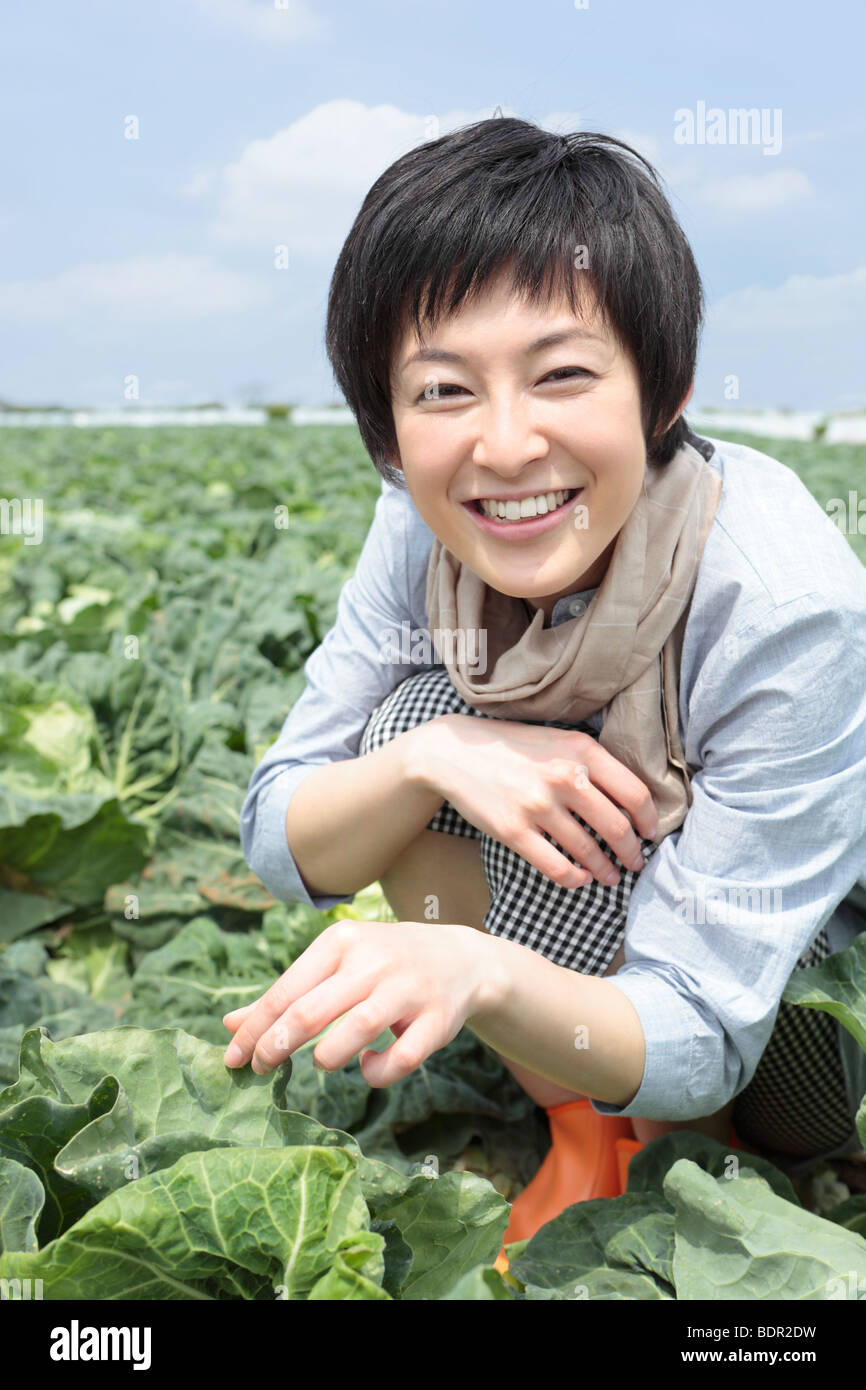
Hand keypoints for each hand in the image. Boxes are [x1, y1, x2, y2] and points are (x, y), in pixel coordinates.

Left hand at [222, 918, 490, 1086]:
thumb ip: (286, 994)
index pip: (285, 991)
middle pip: (311, 1010)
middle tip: (261, 1069)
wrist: (460, 959)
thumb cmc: (382, 964)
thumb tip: (230, 1025)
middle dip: (277, 1046)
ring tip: (322, 1062)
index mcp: (342, 942)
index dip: (253, 1030)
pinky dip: (378, 1072)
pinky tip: (368, 1066)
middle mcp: (374, 961)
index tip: (233, 1059)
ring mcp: (409, 988)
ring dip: (328, 1057)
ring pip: (357, 1029)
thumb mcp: (334, 965)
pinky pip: (402, 1058)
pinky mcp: (438, 1019)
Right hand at [417, 713, 657, 889]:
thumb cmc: (513, 747)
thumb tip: (629, 801)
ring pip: (588, 851)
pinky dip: (575, 879)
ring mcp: (537, 805)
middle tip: (635, 862)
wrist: (454, 752)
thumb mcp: (558, 740)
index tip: (649, 833)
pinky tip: (580, 878)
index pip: (634, 793)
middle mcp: (564, 777)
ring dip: (605, 869)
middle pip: (617, 828)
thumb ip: (592, 764)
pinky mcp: (514, 830)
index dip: (648, 820)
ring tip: (610, 875)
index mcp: (581, 750)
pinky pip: (556, 867)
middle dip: (632, 852)